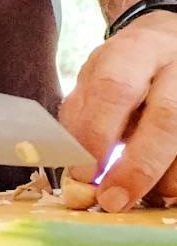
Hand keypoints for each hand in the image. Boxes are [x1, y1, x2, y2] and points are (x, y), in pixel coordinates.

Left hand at [59, 13, 176, 208]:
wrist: (175, 44)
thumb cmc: (128, 69)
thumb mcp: (96, 77)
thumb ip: (82, 117)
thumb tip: (78, 174)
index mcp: (137, 50)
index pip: (115, 88)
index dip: (97, 134)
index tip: (84, 174)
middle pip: (168, 118)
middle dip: (138, 168)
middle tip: (113, 201)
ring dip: (164, 181)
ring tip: (142, 194)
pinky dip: (176, 182)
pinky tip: (162, 186)